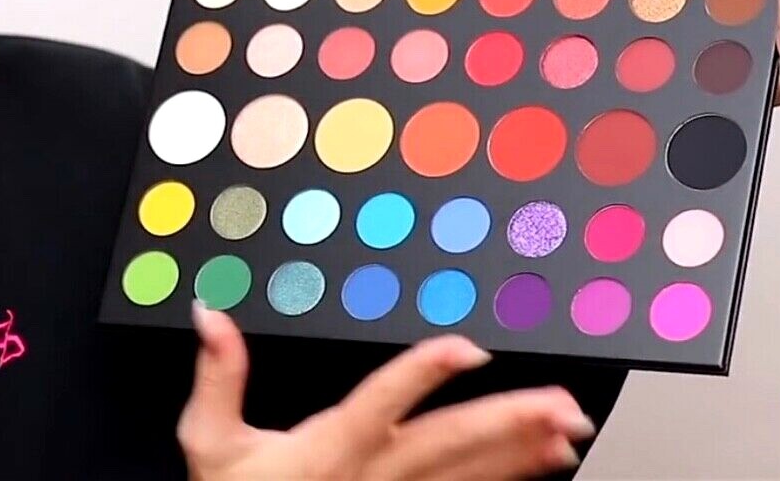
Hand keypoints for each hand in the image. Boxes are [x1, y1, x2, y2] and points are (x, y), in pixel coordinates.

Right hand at [178, 304, 595, 480]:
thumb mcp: (211, 445)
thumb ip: (218, 375)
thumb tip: (210, 315)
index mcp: (329, 448)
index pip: (382, 402)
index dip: (423, 372)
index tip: (467, 347)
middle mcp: (372, 475)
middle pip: (448, 445)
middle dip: (507, 422)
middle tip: (561, 405)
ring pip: (469, 476)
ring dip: (521, 453)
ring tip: (568, 432)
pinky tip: (542, 466)